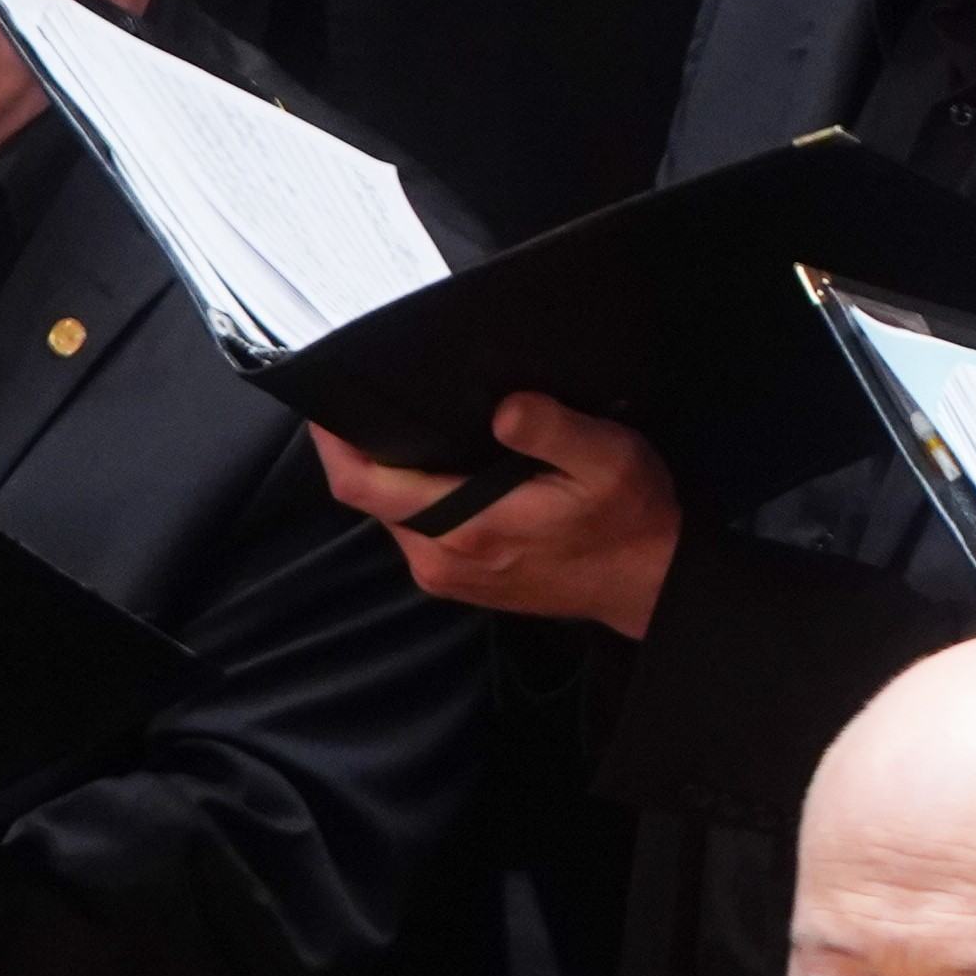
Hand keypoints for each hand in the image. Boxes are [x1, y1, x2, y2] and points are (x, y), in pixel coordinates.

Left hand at [311, 394, 682, 636]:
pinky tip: (446, 464)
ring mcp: (449, 574)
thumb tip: (504, 407)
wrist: (650, 581)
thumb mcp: (605, 458)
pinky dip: (417, 494)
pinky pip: (417, 529)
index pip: (363, 486)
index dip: (332, 442)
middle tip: (380, 394)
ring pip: (393, 513)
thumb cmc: (629, 518)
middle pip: (371, 497)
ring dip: (394, 472)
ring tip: (414, 422)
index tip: (324, 400)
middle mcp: (442, 558)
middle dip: (365, 448)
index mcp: (465, 527)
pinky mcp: (462, 579)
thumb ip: (551, 429)